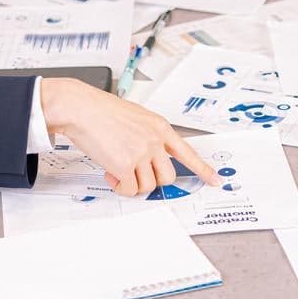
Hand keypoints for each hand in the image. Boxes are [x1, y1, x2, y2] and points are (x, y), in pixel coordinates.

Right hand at [39, 77, 219, 196]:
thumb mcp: (135, 118)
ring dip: (133, 184)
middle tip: (136, 173)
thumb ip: (147, 136)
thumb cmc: (101, 111)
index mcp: (160, 127)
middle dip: (152, 180)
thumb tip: (148, 159)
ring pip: (148, 186)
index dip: (203, 170)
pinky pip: (130, 189)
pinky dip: (121, 187)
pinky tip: (111, 174)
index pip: (187, 153)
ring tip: (118, 170)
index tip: (216, 181)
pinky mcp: (125, 165)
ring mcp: (141, 153)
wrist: (81, 108)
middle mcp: (155, 140)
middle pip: (168, 176)